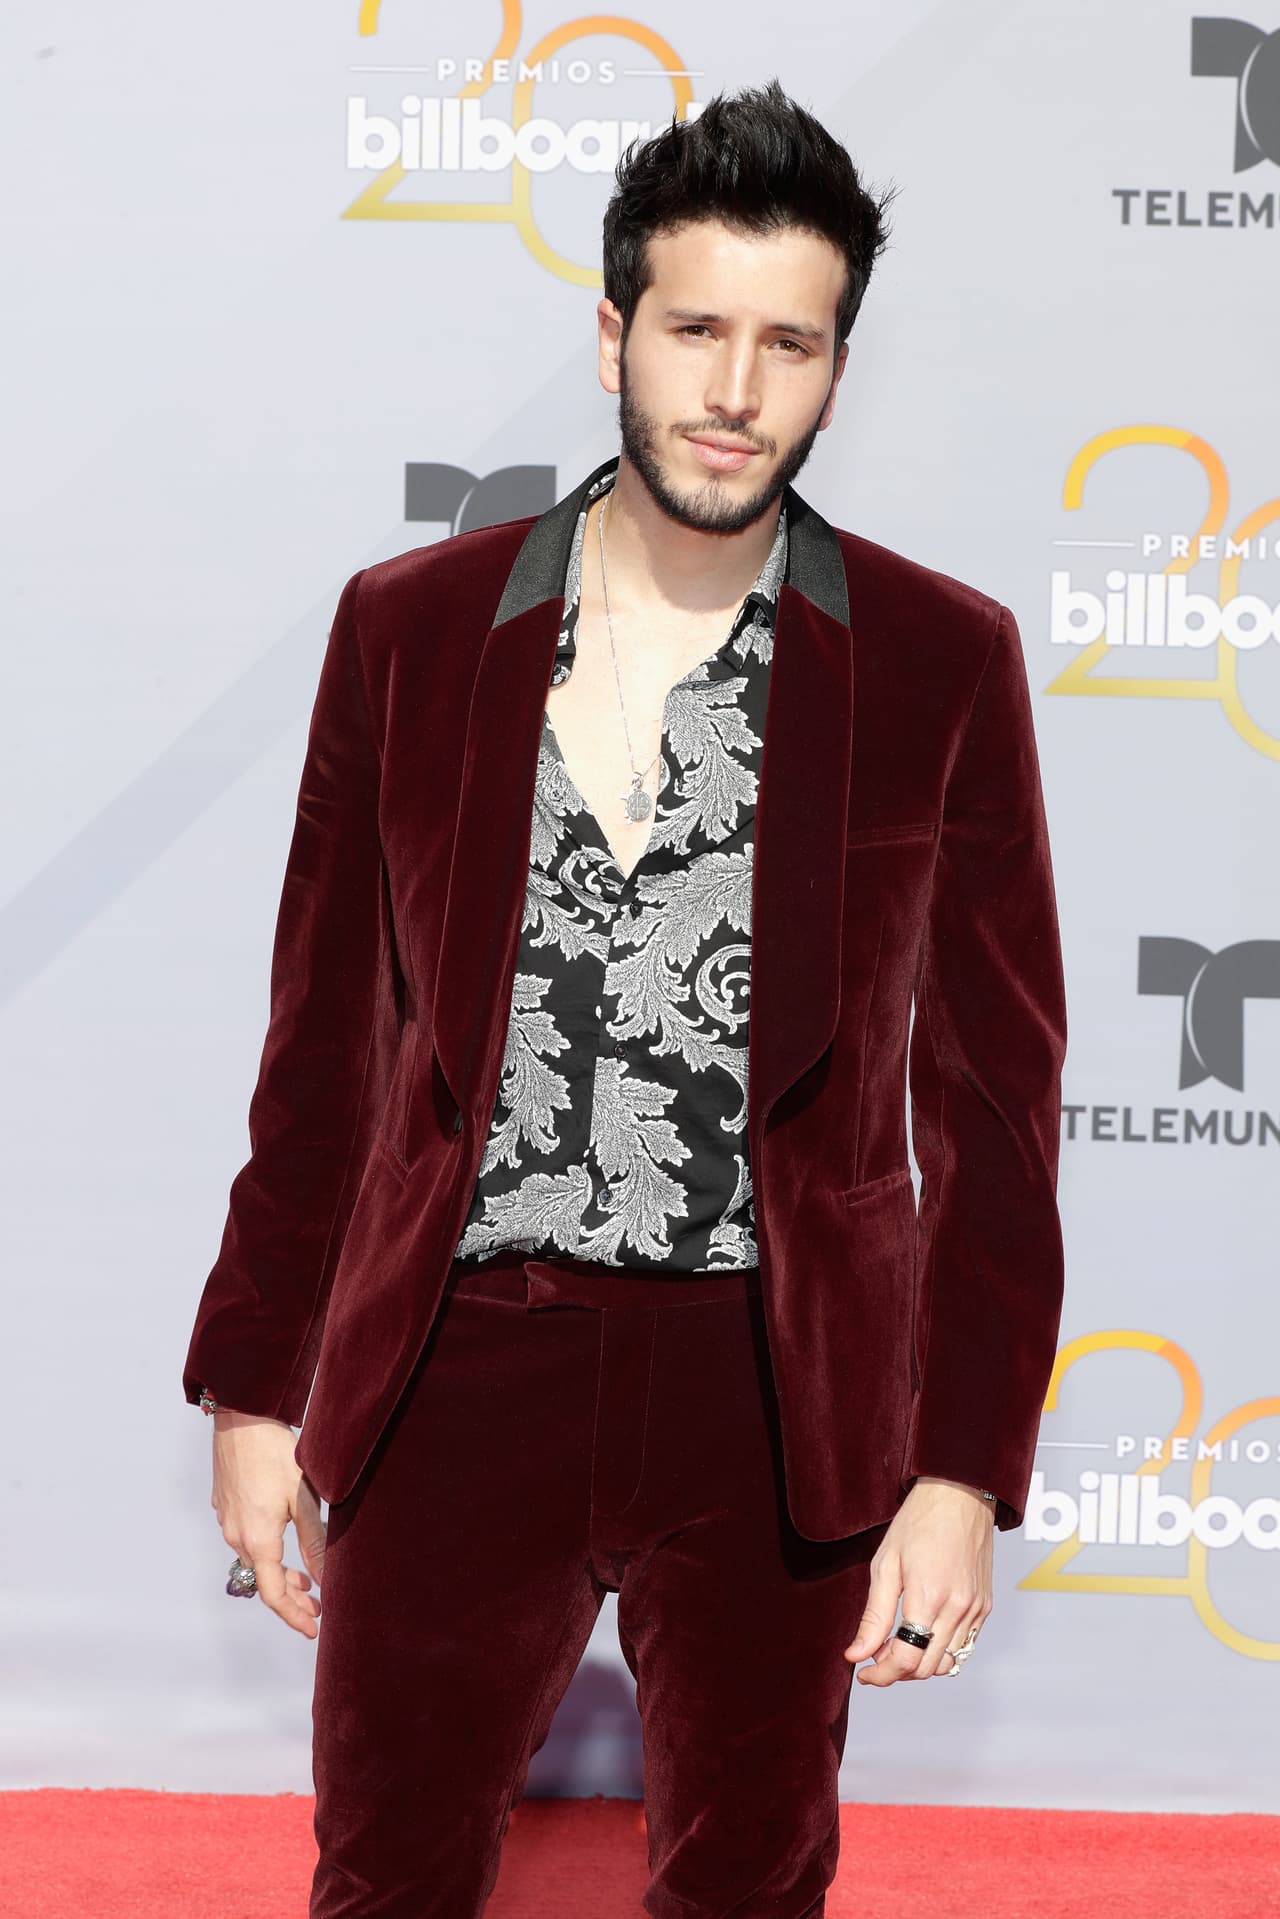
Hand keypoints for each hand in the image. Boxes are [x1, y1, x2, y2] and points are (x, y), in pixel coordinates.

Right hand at [210, 1409, 325, 1637]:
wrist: (241, 1418)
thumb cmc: (275, 1454)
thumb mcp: (303, 1499)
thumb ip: (315, 1542)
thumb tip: (326, 1579)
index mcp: (258, 1540)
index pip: (273, 1594)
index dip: (293, 1616)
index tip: (314, 1628)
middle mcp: (237, 1536)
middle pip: (264, 1580)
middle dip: (291, 1597)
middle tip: (318, 1605)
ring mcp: (228, 1521)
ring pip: (255, 1560)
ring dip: (280, 1573)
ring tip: (305, 1577)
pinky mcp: (226, 1505)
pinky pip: (246, 1540)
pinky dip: (267, 1552)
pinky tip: (285, 1542)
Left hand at [843, 1476, 992, 1683]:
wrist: (959, 1495)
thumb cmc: (919, 1522)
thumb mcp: (885, 1565)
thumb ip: (873, 1616)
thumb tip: (856, 1654)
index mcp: (929, 1596)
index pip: (906, 1660)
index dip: (880, 1675)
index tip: (862, 1671)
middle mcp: (958, 1608)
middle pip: (926, 1668)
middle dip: (896, 1672)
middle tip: (874, 1657)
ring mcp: (975, 1610)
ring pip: (947, 1663)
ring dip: (919, 1664)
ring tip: (896, 1645)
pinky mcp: (984, 1607)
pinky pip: (963, 1646)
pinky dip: (940, 1650)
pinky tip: (921, 1633)